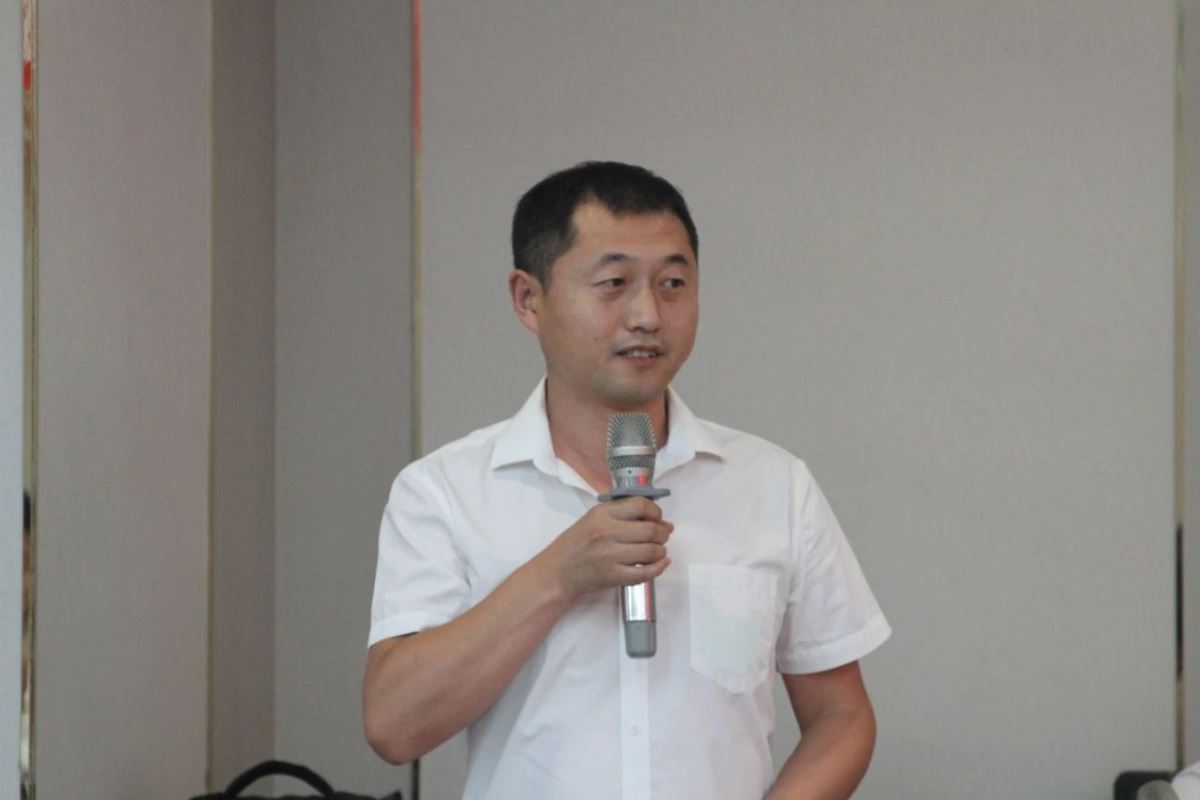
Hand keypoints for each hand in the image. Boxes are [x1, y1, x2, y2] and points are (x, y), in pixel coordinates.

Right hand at [535, 497, 673, 601]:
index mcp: (602, 514)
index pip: (640, 505)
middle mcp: (606, 532)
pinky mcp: (613, 576)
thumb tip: (662, 522)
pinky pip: (645, 573)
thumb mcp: (593, 519)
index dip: (656, 512)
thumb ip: (623, 515)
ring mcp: (610, 556)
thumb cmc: (576, 544)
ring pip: (651, 551)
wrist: (557, 572)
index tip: (658, 518)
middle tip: (662, 536)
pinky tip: (660, 564)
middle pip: (650, 529)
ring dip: (661, 551)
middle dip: (663, 533)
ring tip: (658, 551)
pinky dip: (658, 568)